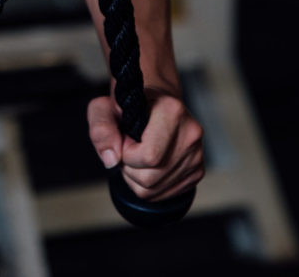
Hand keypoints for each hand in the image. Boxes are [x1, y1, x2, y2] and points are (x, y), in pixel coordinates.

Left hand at [87, 89, 203, 200]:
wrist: (153, 104)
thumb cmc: (128, 106)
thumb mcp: (103, 108)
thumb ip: (101, 129)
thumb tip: (111, 160)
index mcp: (172, 111)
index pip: (149, 156)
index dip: (127, 154)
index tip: (124, 139)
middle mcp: (190, 133)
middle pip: (150, 178)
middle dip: (129, 169)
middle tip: (129, 148)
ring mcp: (197, 154)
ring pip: (155, 190)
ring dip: (137, 179)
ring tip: (138, 155)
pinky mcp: (197, 171)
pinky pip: (165, 194)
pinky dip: (149, 186)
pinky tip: (149, 166)